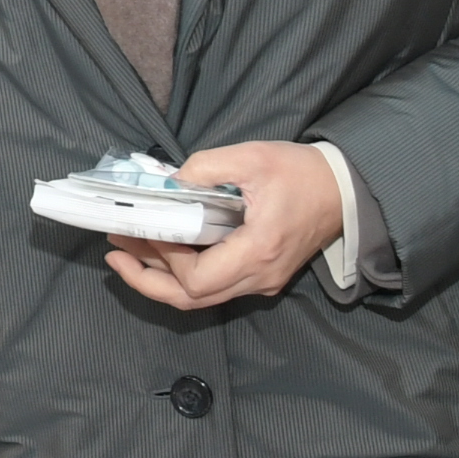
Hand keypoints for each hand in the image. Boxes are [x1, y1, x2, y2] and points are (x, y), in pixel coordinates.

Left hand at [102, 141, 344, 312]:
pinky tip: (162, 249)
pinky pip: (215, 286)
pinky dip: (182, 273)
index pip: (197, 279)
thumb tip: (168, 185)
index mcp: (258, 252)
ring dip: (160, 278)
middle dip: (146, 279)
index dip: (164, 257)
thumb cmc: (302, 172)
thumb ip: (205, 167)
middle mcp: (258, 278)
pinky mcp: (261, 276)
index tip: (150, 226)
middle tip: (113, 253)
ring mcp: (261, 282)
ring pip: (201, 298)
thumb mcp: (252, 157)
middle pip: (191, 300)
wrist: (345, 189)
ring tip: (126, 250)